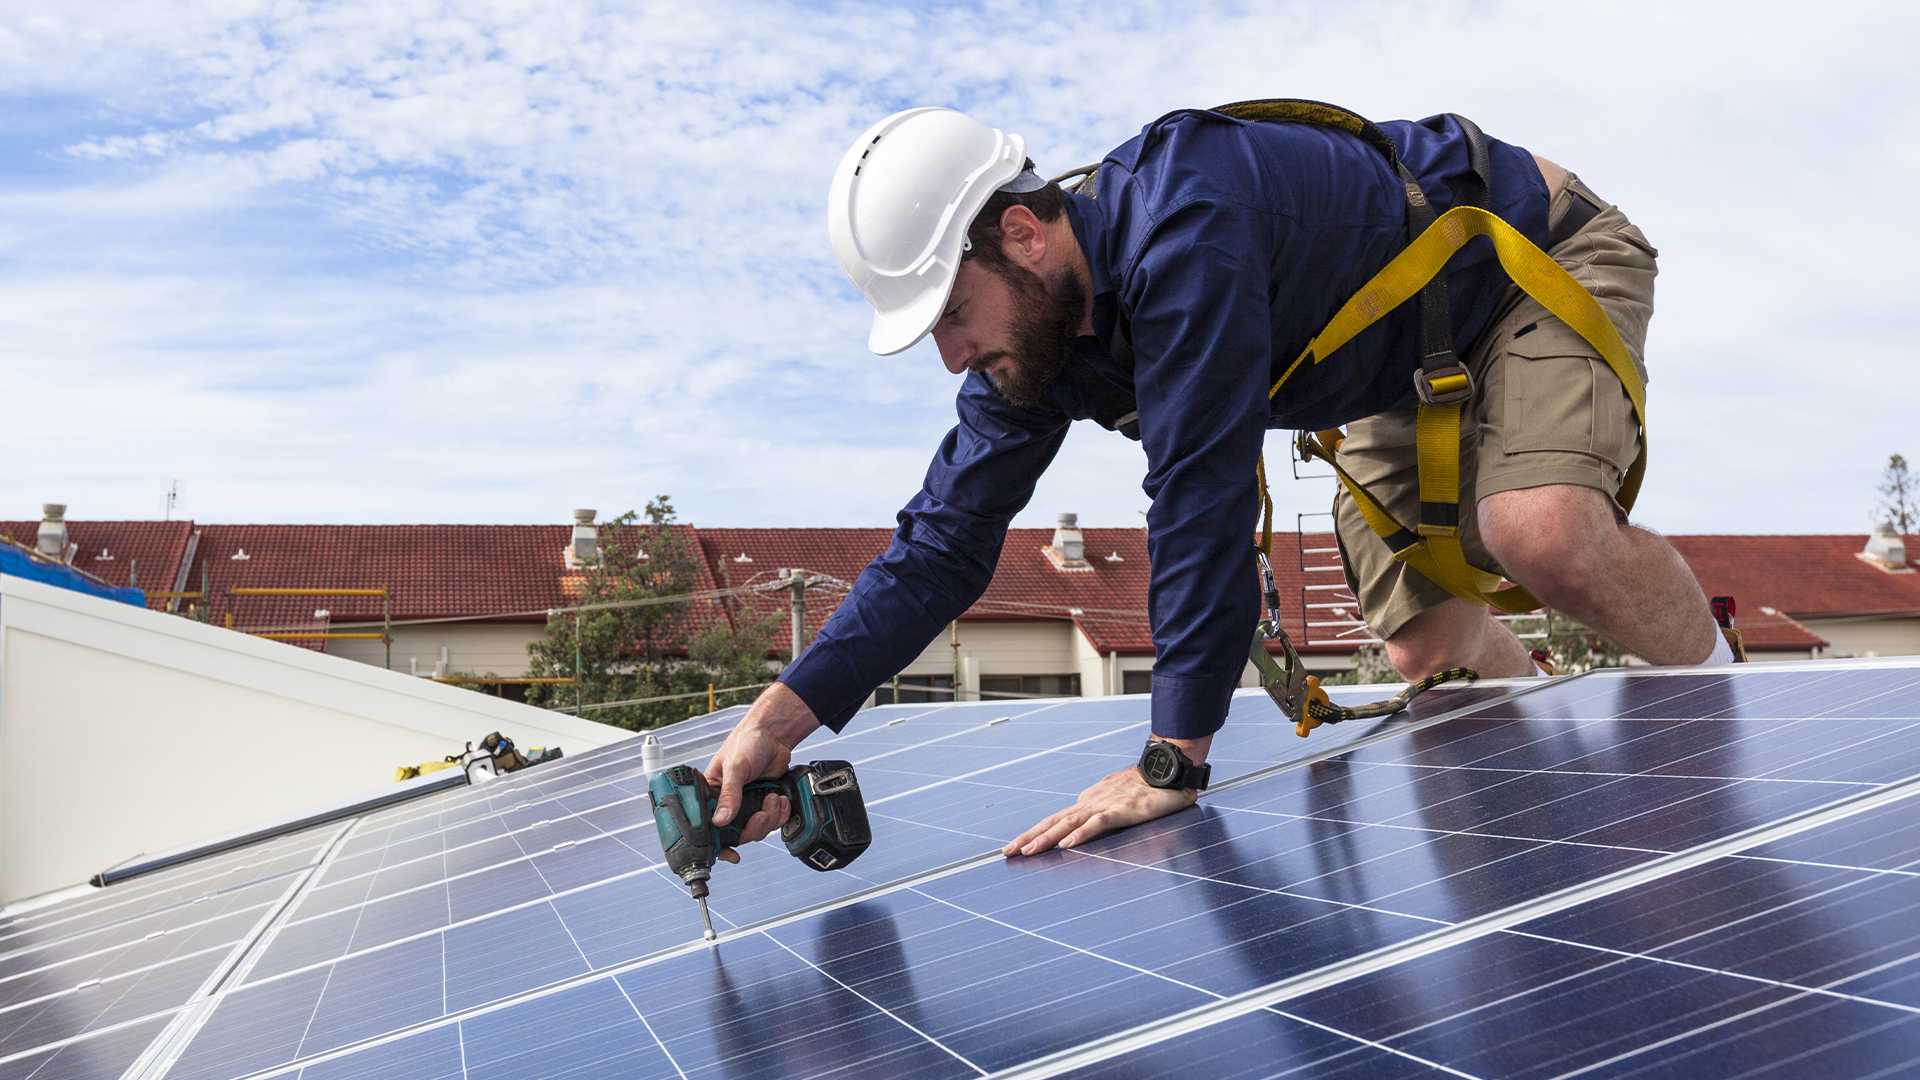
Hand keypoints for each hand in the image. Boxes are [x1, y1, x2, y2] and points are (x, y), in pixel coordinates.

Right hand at [703, 682, 819, 858]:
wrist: (774, 734)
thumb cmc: (747, 742)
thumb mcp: (735, 767)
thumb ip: (729, 794)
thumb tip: (720, 821)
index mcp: (711, 795)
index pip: (709, 826)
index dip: (718, 844)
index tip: (730, 854)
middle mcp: (728, 803)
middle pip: (737, 834)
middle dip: (753, 828)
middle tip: (761, 815)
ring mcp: (747, 805)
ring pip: (757, 829)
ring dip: (769, 818)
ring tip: (773, 798)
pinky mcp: (764, 803)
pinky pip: (772, 821)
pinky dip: (779, 813)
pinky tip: (781, 799)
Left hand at [1003, 765, 1196, 856]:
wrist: (1166, 769)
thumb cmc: (1145, 786)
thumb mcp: (1117, 801)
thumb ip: (1098, 810)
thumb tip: (1081, 814)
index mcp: (1089, 802)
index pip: (1056, 820)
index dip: (1035, 833)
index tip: (1017, 846)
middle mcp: (1090, 803)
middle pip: (1053, 821)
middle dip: (1029, 837)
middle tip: (1007, 852)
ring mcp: (1104, 805)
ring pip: (1068, 823)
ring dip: (1046, 837)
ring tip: (1027, 851)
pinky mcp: (1121, 810)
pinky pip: (1097, 823)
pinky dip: (1080, 834)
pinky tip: (1067, 844)